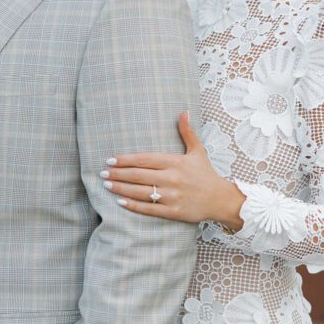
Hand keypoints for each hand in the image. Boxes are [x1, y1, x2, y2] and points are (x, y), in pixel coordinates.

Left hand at [102, 112, 244, 226]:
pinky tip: (120, 202)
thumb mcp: (197, 151)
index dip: (125, 160)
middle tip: (102, 173)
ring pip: (141, 192)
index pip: (144, 159)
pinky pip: (149, 208)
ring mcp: (172, 196)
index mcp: (175, 162)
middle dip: (118, 174)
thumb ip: (187, 132)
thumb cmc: (206, 174)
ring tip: (107, 186)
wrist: (221, 199)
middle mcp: (172, 178)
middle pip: (138, 175)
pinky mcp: (173, 211)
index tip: (110, 160)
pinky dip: (134, 206)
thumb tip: (183, 111)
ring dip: (121, 189)